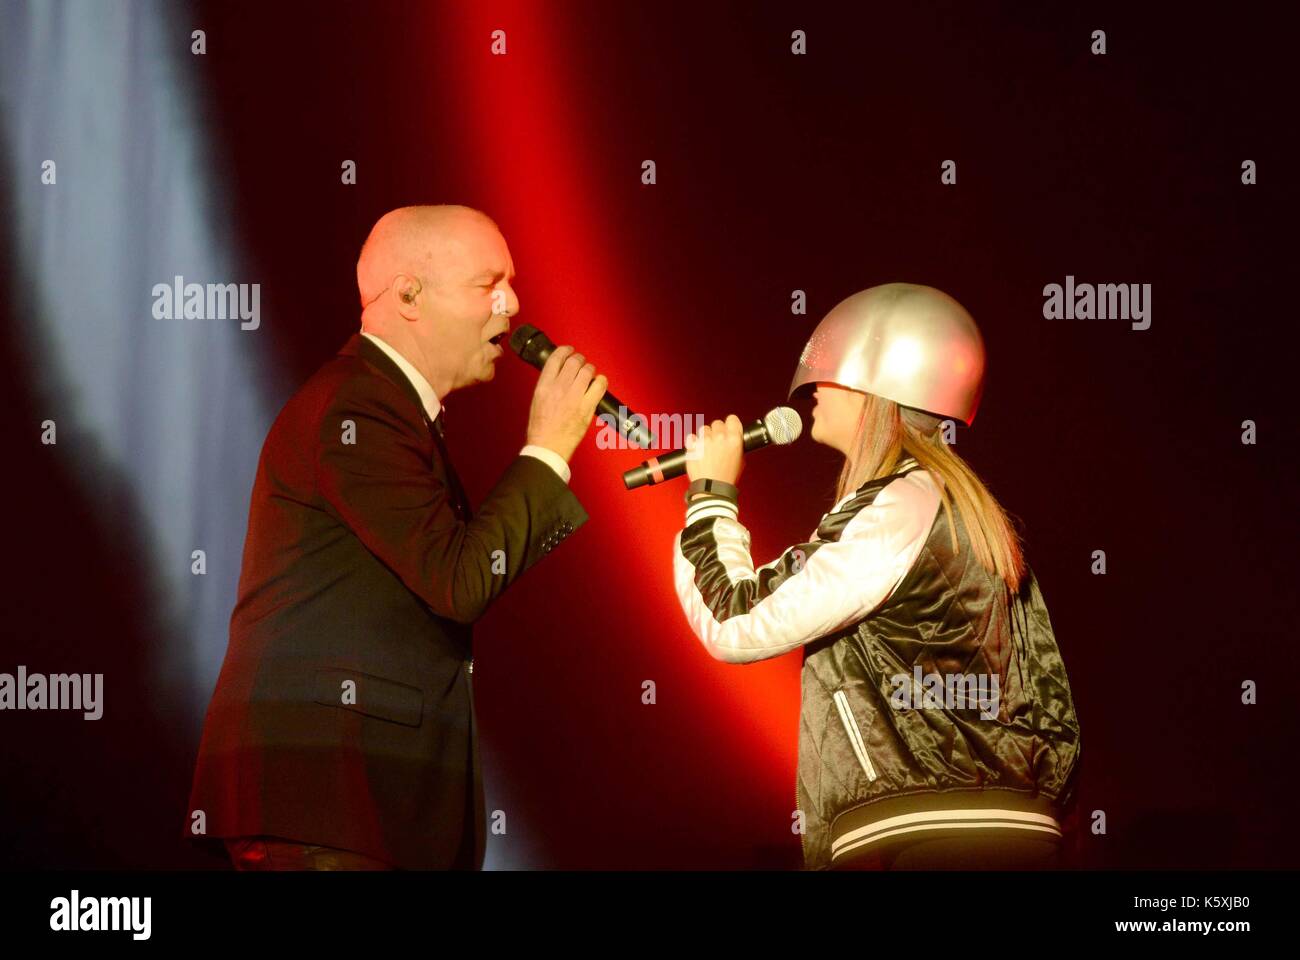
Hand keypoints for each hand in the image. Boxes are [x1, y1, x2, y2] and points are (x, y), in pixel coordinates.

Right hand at [525, 345, 607, 462]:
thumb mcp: (537, 401)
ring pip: (587, 371)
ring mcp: (574, 397)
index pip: (556, 358)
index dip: (565, 350)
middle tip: (581, 363)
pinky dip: (601, 381)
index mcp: (544, 386)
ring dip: (590, 369)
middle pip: (573, 361)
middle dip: (579, 359)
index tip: (569, 351)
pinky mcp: (586, 407)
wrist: (548, 446)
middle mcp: (559, 388)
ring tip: (589, 373)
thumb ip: (547, 385)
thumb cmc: (541, 429)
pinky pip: (599, 386)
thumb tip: (558, 374)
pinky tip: (599, 382)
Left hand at [685, 415, 743, 486]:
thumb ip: (736, 445)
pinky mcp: (692, 446)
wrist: (711, 488)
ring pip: (704, 429)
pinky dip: (693, 442)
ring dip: (705, 437)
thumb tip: (732, 438)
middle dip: (717, 432)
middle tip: (717, 443)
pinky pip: (691, 437)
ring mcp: (705, 441)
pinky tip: (697, 451)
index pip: (732, 419)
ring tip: (707, 449)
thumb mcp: (740, 460)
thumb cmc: (725, 478)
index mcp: (734, 440)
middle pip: (717, 423)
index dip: (730, 424)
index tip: (728, 427)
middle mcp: (719, 437)